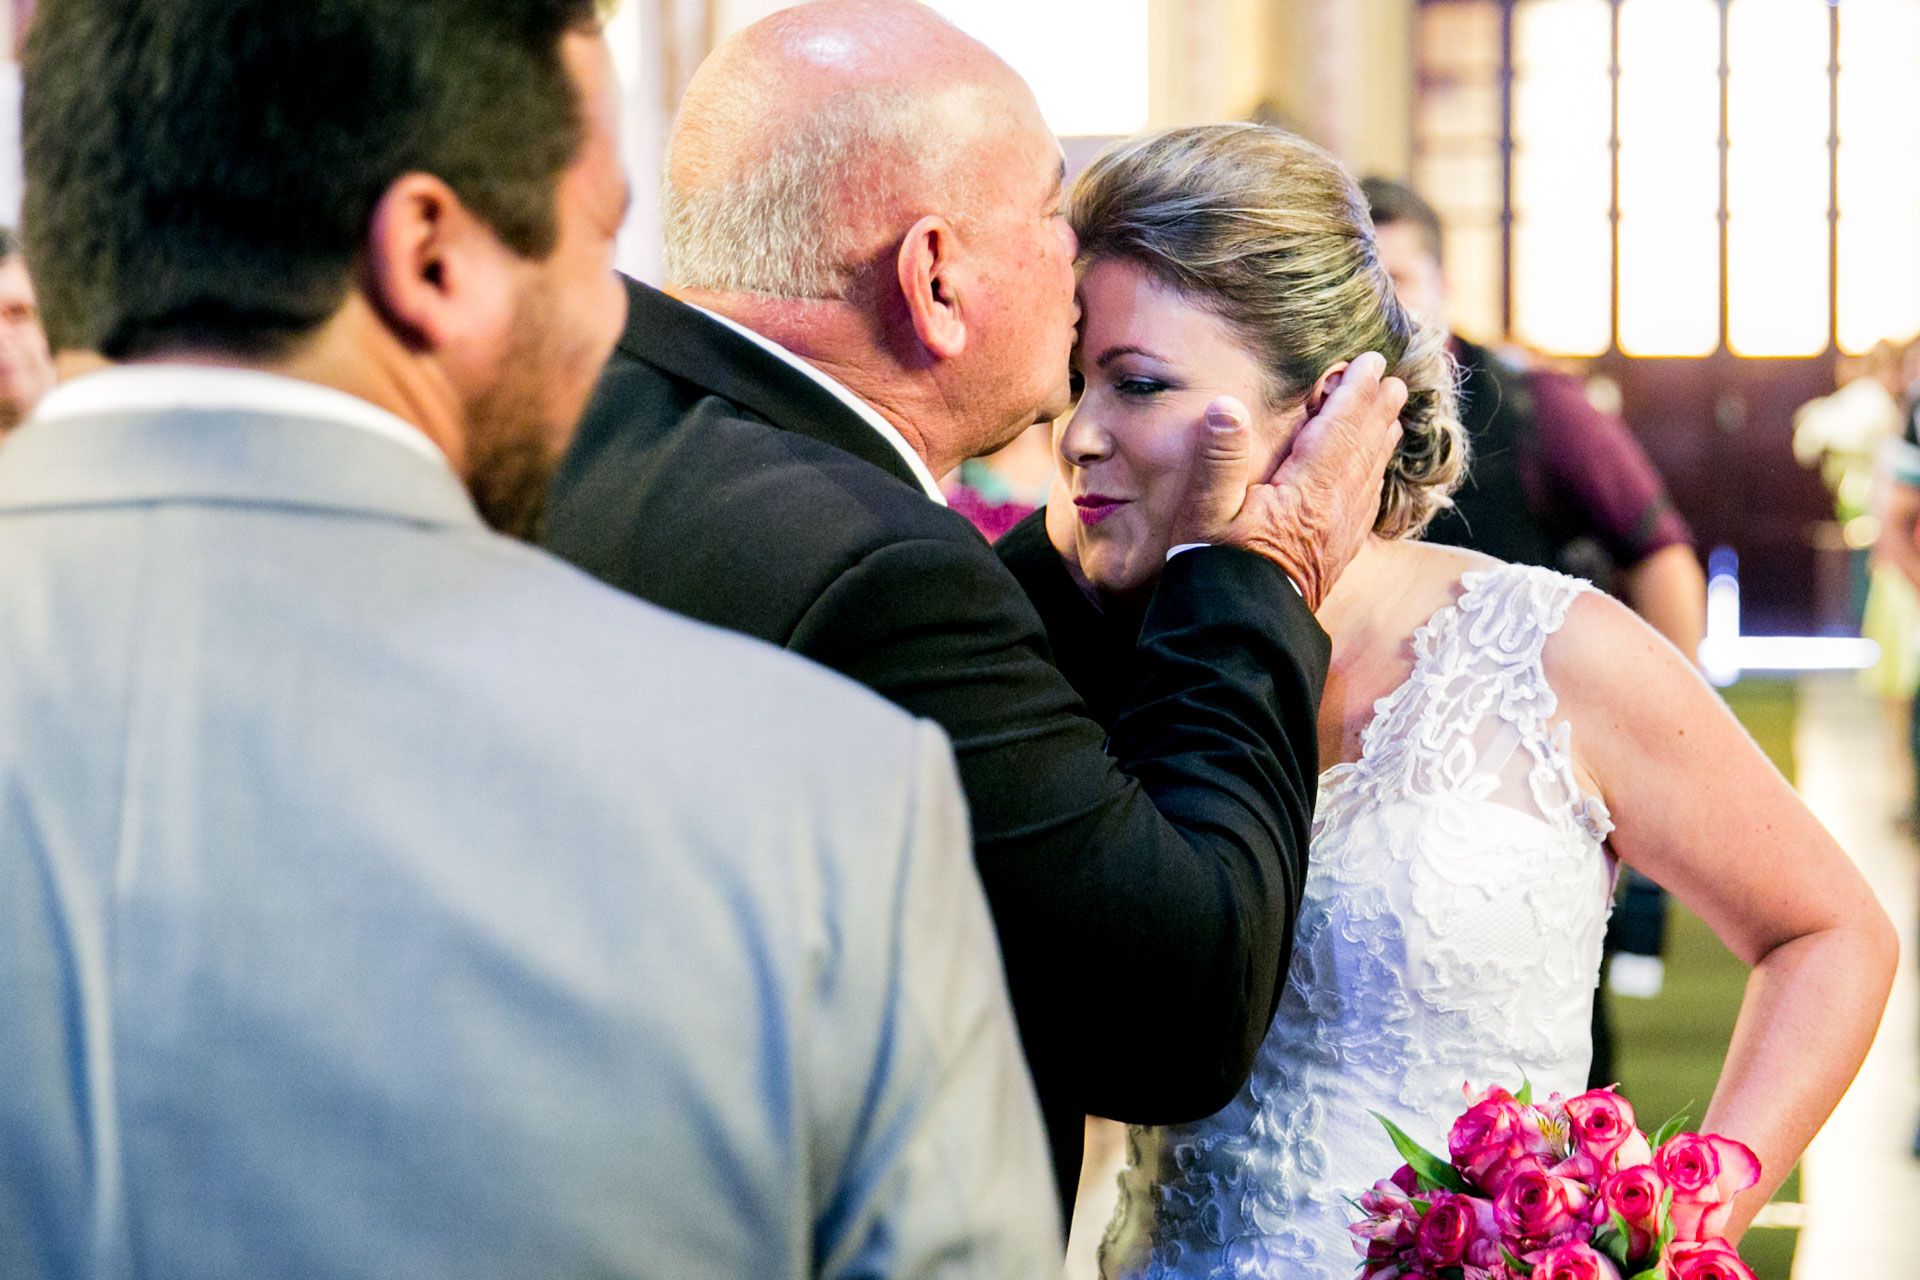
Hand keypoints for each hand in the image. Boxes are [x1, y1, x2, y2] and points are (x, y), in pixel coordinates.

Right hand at [1171, 352, 1405, 609]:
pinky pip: (1366, 507)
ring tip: (1392, 417)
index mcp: (1306, 492)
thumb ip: (1218, 458)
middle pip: (1362, 449)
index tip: (1370, 363)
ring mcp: (1339, 535)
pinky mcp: (1337, 556)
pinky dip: (1374, 480)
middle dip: (1377, 412)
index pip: (1337, 430)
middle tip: (1392, 381)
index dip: (1354, 394)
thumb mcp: (1204, 511)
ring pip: (1369, 476)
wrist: (1240, 631)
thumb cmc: (1214, 569)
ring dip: (1381, 442)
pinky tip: (1373, 476)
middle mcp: (1333, 510)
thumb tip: (1226, 406)